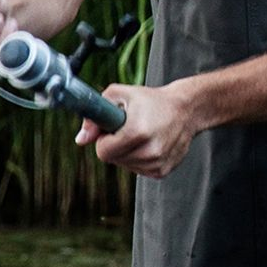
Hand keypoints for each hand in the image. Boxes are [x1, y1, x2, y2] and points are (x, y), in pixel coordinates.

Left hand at [75, 82, 196, 177]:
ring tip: (142, 135)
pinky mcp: (162, 171)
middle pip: (113, 160)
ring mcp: (157, 163)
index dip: (104, 139)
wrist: (186, 110)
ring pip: (125, 166)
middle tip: (128, 129)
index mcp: (138, 131)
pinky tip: (150, 143)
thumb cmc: (150, 100)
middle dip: (114, 145)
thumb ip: (95, 115)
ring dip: (127, 153)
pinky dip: (139, 158)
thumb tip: (80, 140)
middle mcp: (150, 151)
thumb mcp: (119, 95)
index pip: (103, 152)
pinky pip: (138, 170)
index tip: (113, 128)